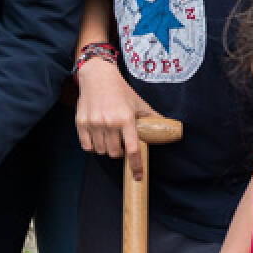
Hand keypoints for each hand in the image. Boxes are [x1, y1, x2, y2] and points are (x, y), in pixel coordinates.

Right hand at [74, 60, 159, 180]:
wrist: (97, 76)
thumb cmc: (120, 90)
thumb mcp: (139, 103)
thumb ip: (153, 117)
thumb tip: (171, 127)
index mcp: (126, 119)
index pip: (132, 150)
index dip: (136, 166)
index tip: (138, 176)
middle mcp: (109, 122)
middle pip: (114, 153)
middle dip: (119, 153)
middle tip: (121, 143)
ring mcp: (94, 123)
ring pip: (101, 151)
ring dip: (106, 149)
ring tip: (110, 138)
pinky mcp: (81, 123)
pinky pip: (87, 146)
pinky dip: (93, 146)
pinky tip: (98, 138)